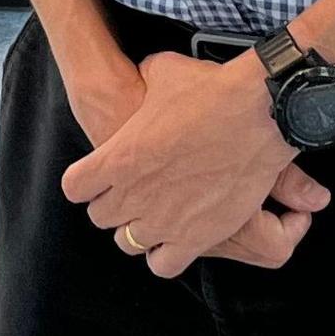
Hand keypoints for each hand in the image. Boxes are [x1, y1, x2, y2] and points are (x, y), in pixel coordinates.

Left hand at [62, 50, 317, 275]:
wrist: (259, 114)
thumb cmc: (211, 90)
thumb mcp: (163, 71)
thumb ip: (142, 82)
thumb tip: (143, 78)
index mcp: (118, 158)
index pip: (75, 187)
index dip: (87, 180)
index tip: (100, 174)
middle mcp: (134, 195)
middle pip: (101, 218)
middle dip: (113, 204)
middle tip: (135, 190)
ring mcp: (164, 221)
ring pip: (128, 243)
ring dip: (138, 229)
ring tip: (155, 214)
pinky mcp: (196, 239)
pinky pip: (163, 265)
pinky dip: (165, 255)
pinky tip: (177, 236)